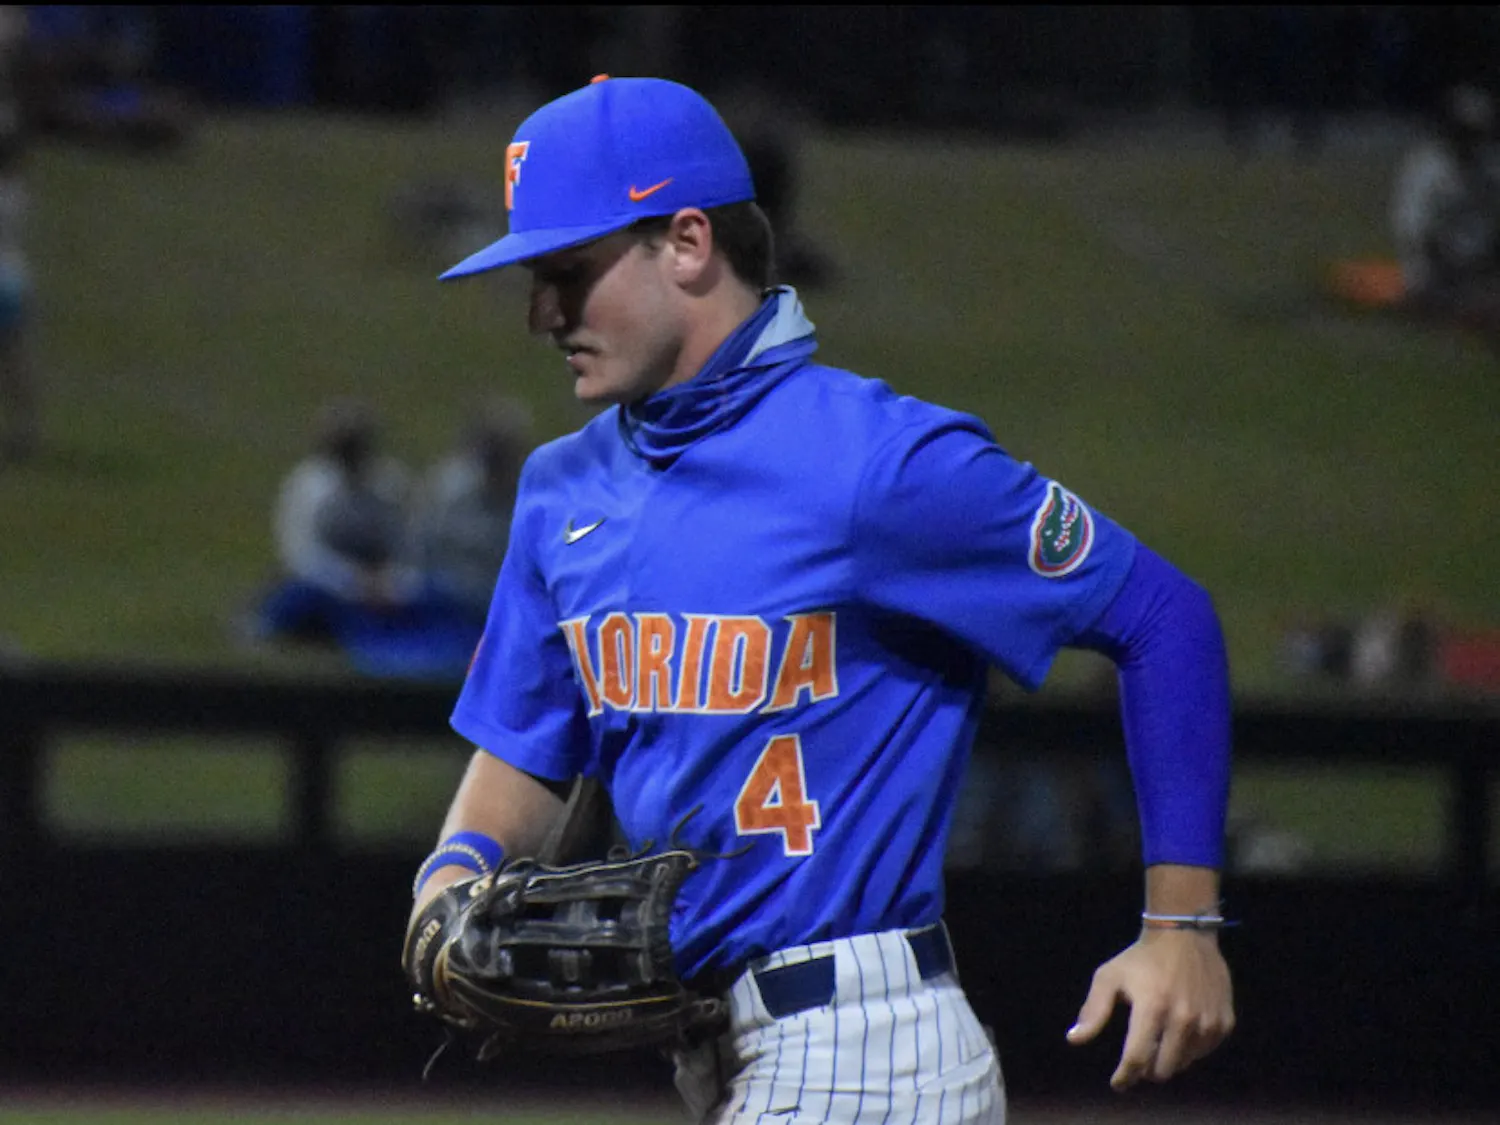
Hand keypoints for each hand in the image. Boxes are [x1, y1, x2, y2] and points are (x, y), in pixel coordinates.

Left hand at [1065, 929, 1234, 1089]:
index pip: (1137, 1058)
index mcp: (1152, 1007)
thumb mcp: (1109, 977)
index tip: (1118, 1083)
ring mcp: (1208, 1022)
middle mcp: (1183, 1018)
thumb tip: (1074, 1040)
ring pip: (1183, 1063)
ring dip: (1168, 1059)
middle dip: (1146, 1069)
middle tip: (1140, 1057)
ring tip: (1159, 1039)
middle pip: (1163, 1069)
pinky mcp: (1224, 1022)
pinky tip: (1179, 1031)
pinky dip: (1189, 1049)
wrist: (1185, 935)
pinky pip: (1203, 1052)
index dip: (1125, 1076)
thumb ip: (1093, 1010)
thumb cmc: (1141, 958)